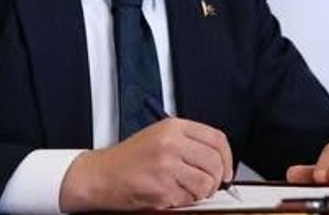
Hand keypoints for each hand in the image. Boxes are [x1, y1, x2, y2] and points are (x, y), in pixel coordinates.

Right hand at [59, 118, 233, 210]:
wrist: (100, 176)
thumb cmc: (127, 159)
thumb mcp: (159, 137)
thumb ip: (188, 142)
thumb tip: (218, 159)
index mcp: (173, 127)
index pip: (217, 139)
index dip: (227, 158)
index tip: (227, 170)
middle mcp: (171, 143)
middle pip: (215, 163)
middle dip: (216, 179)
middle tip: (207, 185)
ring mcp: (166, 166)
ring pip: (205, 184)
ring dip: (199, 193)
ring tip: (183, 189)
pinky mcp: (161, 188)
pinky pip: (188, 199)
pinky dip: (183, 201)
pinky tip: (168, 194)